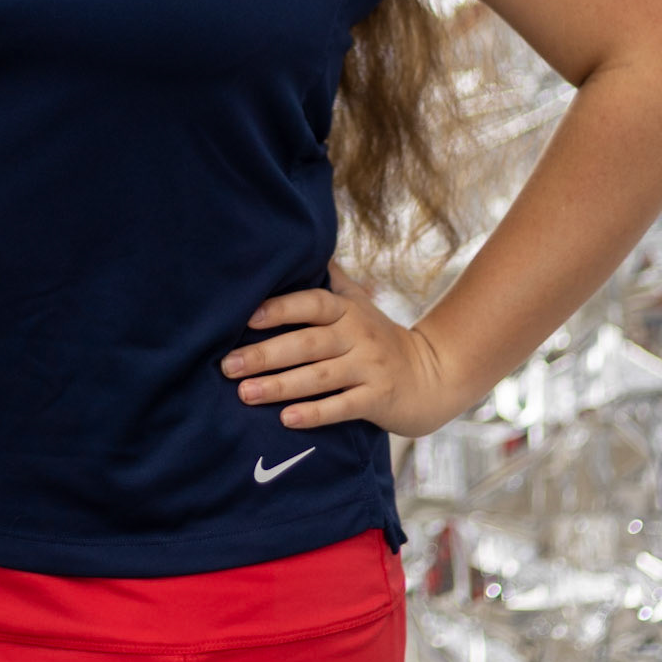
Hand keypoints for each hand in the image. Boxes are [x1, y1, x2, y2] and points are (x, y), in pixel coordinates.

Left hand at [220, 259, 461, 437]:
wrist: (433, 375)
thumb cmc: (380, 338)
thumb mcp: (359, 303)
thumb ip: (330, 281)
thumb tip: (301, 242)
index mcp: (348, 310)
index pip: (312, 303)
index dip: (280, 309)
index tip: (247, 318)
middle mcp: (358, 335)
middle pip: (307, 343)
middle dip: (264, 355)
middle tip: (228, 366)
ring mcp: (370, 367)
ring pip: (318, 377)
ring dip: (279, 386)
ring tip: (245, 394)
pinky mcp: (378, 399)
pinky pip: (342, 407)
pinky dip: (314, 413)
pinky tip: (286, 419)